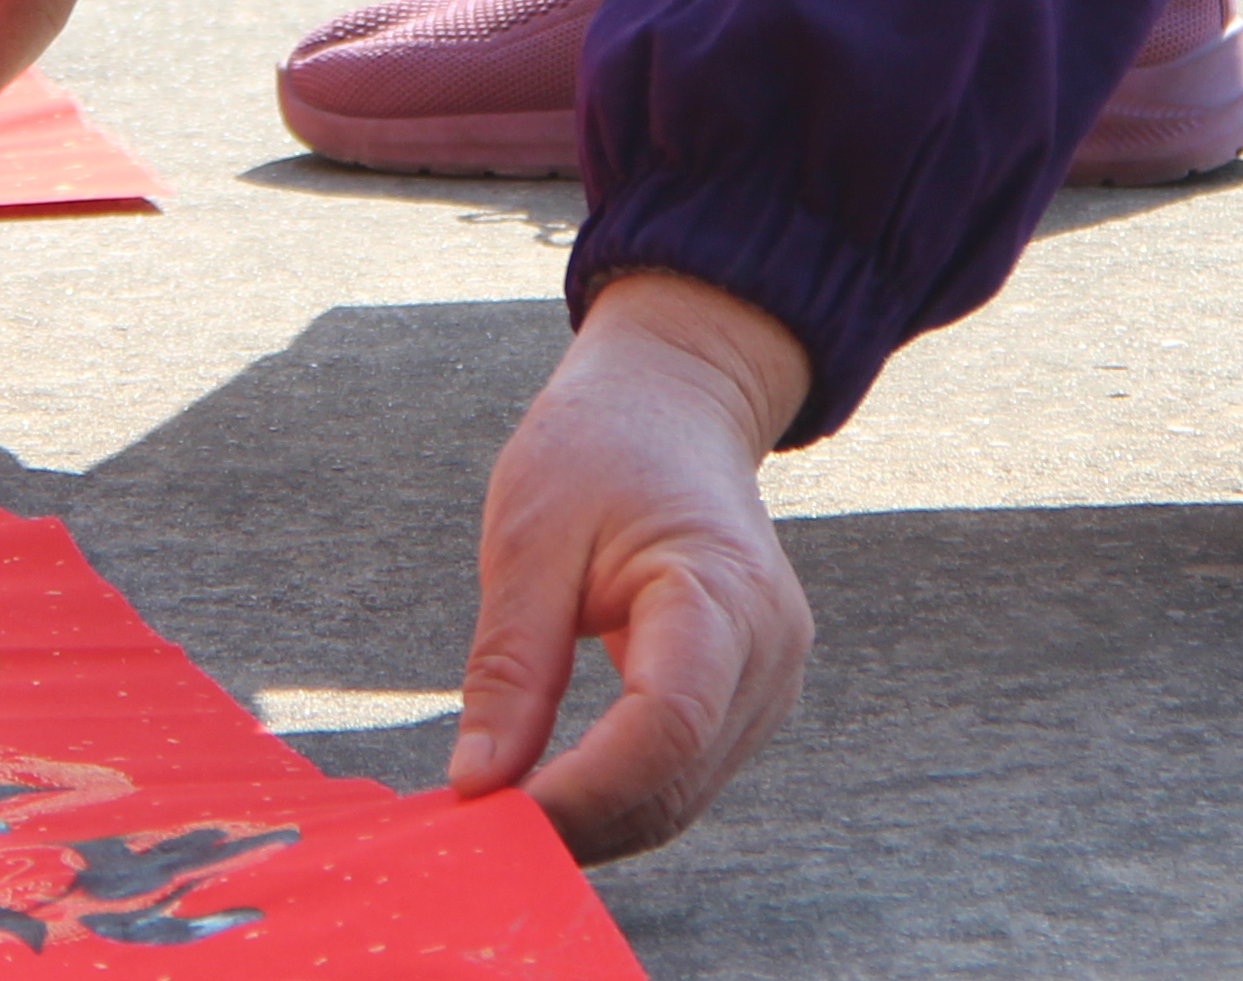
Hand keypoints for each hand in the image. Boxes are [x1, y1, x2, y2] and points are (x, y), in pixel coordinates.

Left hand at [450, 271, 815, 863]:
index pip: (664, 727)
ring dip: (593, 823)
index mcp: (721, 592)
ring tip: (499, 816)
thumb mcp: (530, 538)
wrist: (673, 407)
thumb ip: (512, 666)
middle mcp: (767, 652)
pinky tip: (550, 792)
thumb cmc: (600, 449)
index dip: (582, 791)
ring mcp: (768, 682)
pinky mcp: (747, 701)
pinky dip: (616, 798)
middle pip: (674, 783)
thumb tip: (477, 783)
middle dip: (576, 824)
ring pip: (680, 798)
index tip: (491, 816)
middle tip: (474, 836)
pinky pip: (683, 776)